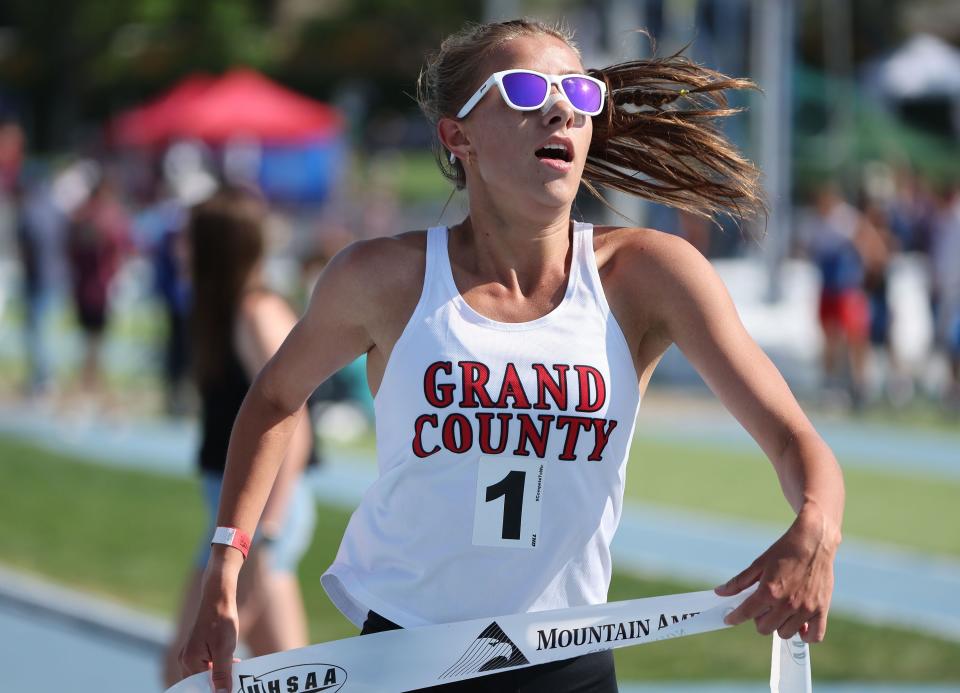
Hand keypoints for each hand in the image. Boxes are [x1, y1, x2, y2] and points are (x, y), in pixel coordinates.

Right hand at [180, 559, 240, 691]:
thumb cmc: (221, 620)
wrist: (218, 596)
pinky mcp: (198, 648)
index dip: (214, 692)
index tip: (229, 689)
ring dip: (220, 676)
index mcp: (189, 662)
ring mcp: (190, 653)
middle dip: (217, 685)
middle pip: (201, 683)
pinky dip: (219, 667)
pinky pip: (206, 665)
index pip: (199, 688)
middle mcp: (186, 659)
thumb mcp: (224, 649)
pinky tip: (233, 664)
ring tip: (237, 674)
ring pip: (205, 674)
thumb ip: (222, 674)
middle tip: (235, 684)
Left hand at [714, 503, 839, 642]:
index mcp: (769, 591)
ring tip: (781, 611)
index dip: (734, 618)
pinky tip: (799, 624)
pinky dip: (806, 635)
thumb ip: (739, 581)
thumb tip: (720, 592)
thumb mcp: (759, 564)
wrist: (814, 541)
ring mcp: (805, 609)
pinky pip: (814, 636)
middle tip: (763, 607)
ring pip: (785, 633)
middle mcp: (786, 604)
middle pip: (764, 628)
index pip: (746, 613)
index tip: (729, 619)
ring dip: (779, 625)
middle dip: (759, 619)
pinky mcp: (822, 610)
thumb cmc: (785, 550)